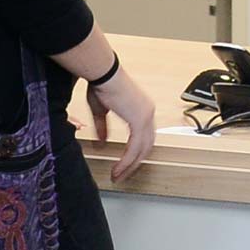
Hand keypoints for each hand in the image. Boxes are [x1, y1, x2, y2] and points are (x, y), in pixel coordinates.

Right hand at [85, 62, 158, 182]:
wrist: (103, 73)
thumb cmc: (101, 84)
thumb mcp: (101, 110)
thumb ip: (103, 127)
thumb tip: (102, 141)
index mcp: (142, 109)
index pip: (143, 137)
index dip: (135, 153)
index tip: (124, 164)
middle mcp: (148, 113)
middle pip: (146, 146)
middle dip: (134, 164)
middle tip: (122, 175)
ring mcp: (146, 117)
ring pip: (142, 150)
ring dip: (130, 166)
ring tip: (118, 176)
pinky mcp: (139, 121)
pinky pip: (134, 148)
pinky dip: (126, 160)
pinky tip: (118, 168)